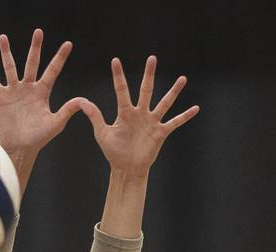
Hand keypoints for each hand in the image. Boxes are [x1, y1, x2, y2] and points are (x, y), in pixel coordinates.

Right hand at [0, 29, 84, 189]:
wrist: (21, 147)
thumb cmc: (39, 138)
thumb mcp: (55, 124)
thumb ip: (67, 110)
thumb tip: (83, 101)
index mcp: (43, 92)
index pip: (53, 71)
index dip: (60, 58)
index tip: (68, 44)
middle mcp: (29, 88)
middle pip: (32, 63)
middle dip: (35, 48)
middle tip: (38, 32)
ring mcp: (15, 91)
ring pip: (10, 67)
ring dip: (6, 53)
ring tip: (3, 37)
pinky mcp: (1, 97)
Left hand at [82, 56, 198, 178]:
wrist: (127, 169)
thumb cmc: (114, 152)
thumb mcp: (102, 133)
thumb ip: (94, 116)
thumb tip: (80, 101)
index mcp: (125, 112)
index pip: (121, 90)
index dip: (118, 76)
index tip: (115, 60)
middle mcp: (140, 113)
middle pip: (146, 90)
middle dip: (149, 74)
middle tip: (152, 58)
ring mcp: (152, 122)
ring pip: (164, 103)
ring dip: (174, 91)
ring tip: (182, 78)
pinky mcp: (160, 133)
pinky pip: (175, 122)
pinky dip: (185, 116)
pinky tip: (195, 108)